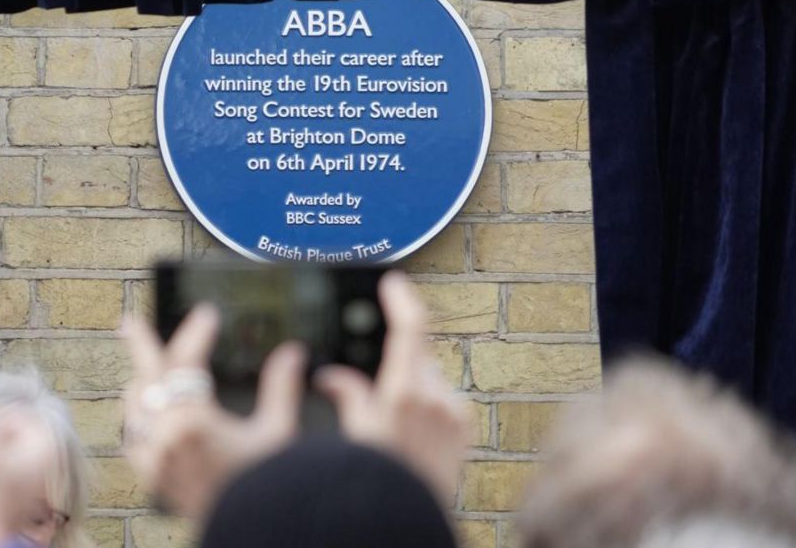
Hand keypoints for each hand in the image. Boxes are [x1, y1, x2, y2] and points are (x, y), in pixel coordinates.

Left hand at [121, 305, 305, 518]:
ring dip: (141, 382)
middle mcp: (166, 439)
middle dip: (140, 345)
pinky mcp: (154, 479)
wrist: (254, 532)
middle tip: (131, 323)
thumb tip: (293, 353)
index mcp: (194, 422)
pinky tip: (147, 415)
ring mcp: (154, 461)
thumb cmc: (267, 486)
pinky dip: (138, 419)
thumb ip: (283, 388)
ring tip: (148, 367)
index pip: (186, 361)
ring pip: (133, 409)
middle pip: (144, 378)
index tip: (208, 314)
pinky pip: (132, 440)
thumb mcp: (279, 432)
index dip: (196, 332)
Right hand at [315, 271, 468, 501]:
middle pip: (417, 355)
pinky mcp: (464, 427)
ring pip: (430, 377)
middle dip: (398, 359)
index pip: (410, 328)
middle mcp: (434, 397)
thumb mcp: (354, 434)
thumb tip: (331, 377)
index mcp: (403, 392)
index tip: (394, 282)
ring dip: (413, 384)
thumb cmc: (381, 477)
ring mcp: (453, 412)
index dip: (401, 299)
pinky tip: (415, 430)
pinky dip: (428, 403)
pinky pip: (444, 398)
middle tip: (378, 384)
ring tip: (395, 420)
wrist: (410, 513)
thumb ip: (347, 396)